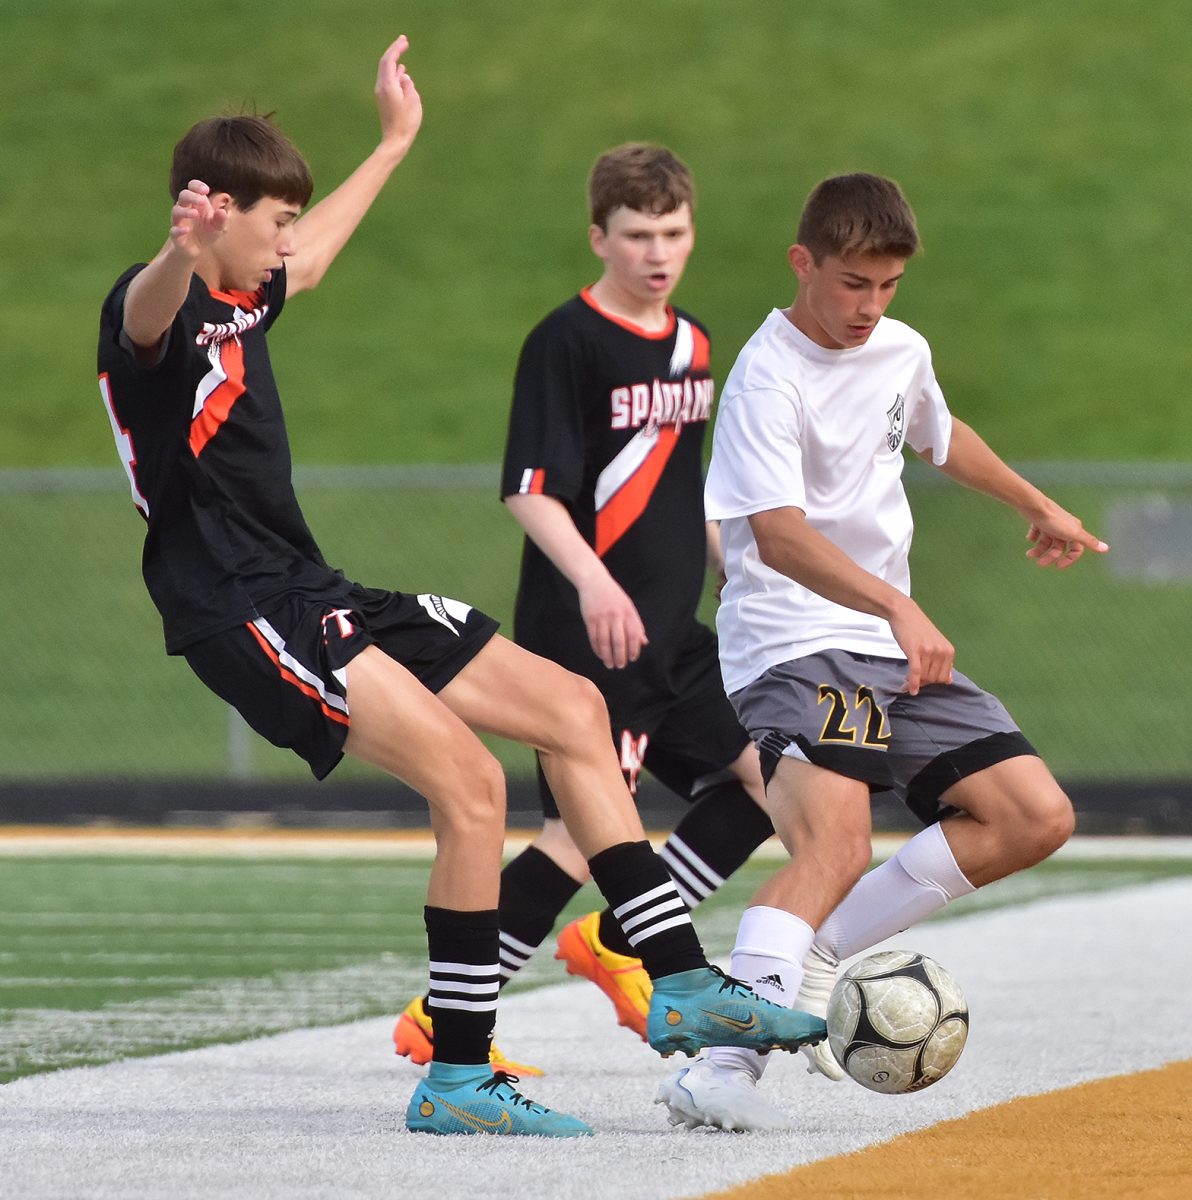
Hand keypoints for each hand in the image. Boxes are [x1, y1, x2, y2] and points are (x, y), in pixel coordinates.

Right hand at [169, 180, 226, 257]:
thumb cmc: (207, 232)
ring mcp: (179, 221)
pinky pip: (174, 230)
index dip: (197, 186)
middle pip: (183, 196)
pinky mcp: (176, 235)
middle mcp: (185, 208)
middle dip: (192, 196)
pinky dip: (179, 229)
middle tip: (203, 201)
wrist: (197, 250)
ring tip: (195, 214)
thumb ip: (220, 219)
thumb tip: (222, 211)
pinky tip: (187, 230)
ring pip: (176, 211)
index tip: (206, 190)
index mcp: (195, 203)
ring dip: (185, 211)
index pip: (192, 187)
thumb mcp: (217, 226)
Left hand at [375, 35, 422, 154]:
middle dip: (394, 51)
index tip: (405, 41)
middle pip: (385, 63)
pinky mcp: (383, 101)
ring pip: (386, 72)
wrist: (395, 141)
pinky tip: (401, 73)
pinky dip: (394, 73)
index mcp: (388, 85)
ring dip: (394, 62)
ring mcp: (381, 94)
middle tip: (403, 41)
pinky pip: (388, 81)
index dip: (396, 48)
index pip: (390, 60)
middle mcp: (381, 87)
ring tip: (401, 54)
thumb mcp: (413, 101)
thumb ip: (408, 85)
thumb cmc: (406, 123)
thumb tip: (404, 77)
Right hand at [578, 574, 647, 668]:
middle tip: (621, 666)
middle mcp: (616, 616)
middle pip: (619, 642)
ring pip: (605, 642)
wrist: (594, 581)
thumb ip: (636, 624)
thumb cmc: (614, 595)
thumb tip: (644, 642)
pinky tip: (600, 654)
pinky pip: (594, 638)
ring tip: (609, 664)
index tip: (632, 658)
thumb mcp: (629, 606)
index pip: (634, 635)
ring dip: (607, 656)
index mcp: (628, 612)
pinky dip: (597, 649)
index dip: (634, 649)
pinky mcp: (590, 619)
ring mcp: (602, 618)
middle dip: (620, 657)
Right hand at [888, 597, 953, 694]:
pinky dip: (912, 683)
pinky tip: (909, 689)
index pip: (943, 677)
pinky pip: (915, 672)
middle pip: (933, 679)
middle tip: (911, 681)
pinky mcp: (915, 650)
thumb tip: (948, 680)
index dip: (931, 682)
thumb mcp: (936, 644)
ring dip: (913, 682)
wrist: (904, 613)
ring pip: (923, 677)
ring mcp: (929, 651)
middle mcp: (941, 651)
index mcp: (949, 651)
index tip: (921, 681)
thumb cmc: (918, 628)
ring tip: (905, 681)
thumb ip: (943, 661)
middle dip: (922, 683)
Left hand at [1024, 501, 1108, 569]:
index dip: (1069, 559)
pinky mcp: (1039, 520)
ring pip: (1046, 542)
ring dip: (1038, 550)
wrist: (1034, 506)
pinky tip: (1030, 538)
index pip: (1076, 549)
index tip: (1058, 566)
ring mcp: (1051, 523)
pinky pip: (1036, 532)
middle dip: (1049, 557)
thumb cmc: (1054, 520)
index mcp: (1074, 530)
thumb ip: (1089, 541)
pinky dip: (1033, 537)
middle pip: (1059, 547)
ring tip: (1029, 554)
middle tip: (1039, 563)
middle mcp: (1064, 527)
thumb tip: (1106, 549)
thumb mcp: (1073, 533)